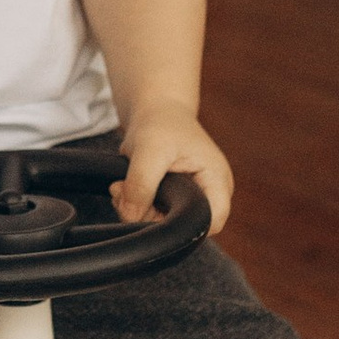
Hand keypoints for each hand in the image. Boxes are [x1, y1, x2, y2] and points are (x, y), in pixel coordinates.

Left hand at [115, 106, 233, 237]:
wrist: (155, 110)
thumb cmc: (161, 123)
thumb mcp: (150, 150)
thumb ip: (141, 184)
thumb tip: (131, 217)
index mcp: (217, 181)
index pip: (211, 222)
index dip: (182, 227)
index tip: (151, 211)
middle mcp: (208, 193)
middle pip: (183, 225)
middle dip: (149, 215)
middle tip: (125, 192)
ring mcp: (191, 197)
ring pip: (163, 221)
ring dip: (137, 210)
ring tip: (121, 185)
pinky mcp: (173, 197)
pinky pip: (153, 213)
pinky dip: (135, 205)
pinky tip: (123, 187)